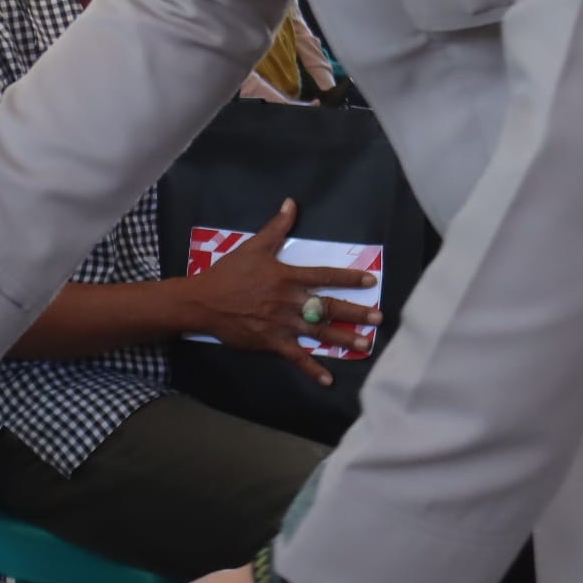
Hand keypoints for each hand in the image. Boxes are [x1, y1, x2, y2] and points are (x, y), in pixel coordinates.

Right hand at [184, 200, 380, 385]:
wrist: (204, 301)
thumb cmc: (229, 273)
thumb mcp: (253, 246)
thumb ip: (276, 227)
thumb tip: (291, 203)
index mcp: (286, 277)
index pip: (324, 275)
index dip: (348, 277)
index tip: (370, 280)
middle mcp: (288, 300)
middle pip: (327, 306)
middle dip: (355, 312)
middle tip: (379, 318)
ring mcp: (281, 324)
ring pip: (318, 332)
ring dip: (344, 339)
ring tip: (366, 345)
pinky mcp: (272, 342)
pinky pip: (296, 357)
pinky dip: (312, 369)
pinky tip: (329, 380)